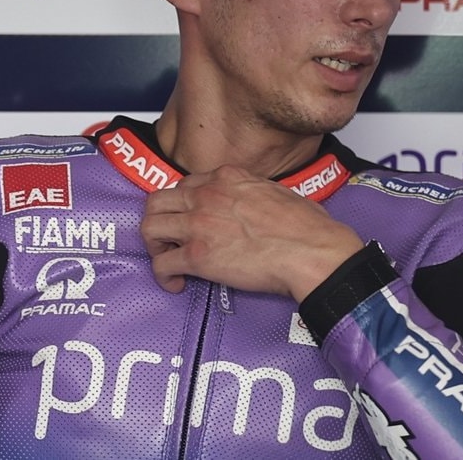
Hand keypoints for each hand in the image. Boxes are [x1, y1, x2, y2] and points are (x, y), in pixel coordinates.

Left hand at [140, 164, 363, 302]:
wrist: (312, 251)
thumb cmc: (306, 226)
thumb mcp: (274, 190)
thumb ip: (250, 191)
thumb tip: (248, 204)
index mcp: (225, 178)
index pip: (185, 185)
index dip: (183, 205)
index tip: (189, 221)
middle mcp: (205, 195)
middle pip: (157, 201)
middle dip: (159, 221)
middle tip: (170, 240)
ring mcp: (198, 224)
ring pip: (150, 228)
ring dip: (154, 247)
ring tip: (168, 260)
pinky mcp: (198, 256)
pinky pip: (162, 264)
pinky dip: (163, 276)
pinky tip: (176, 284)